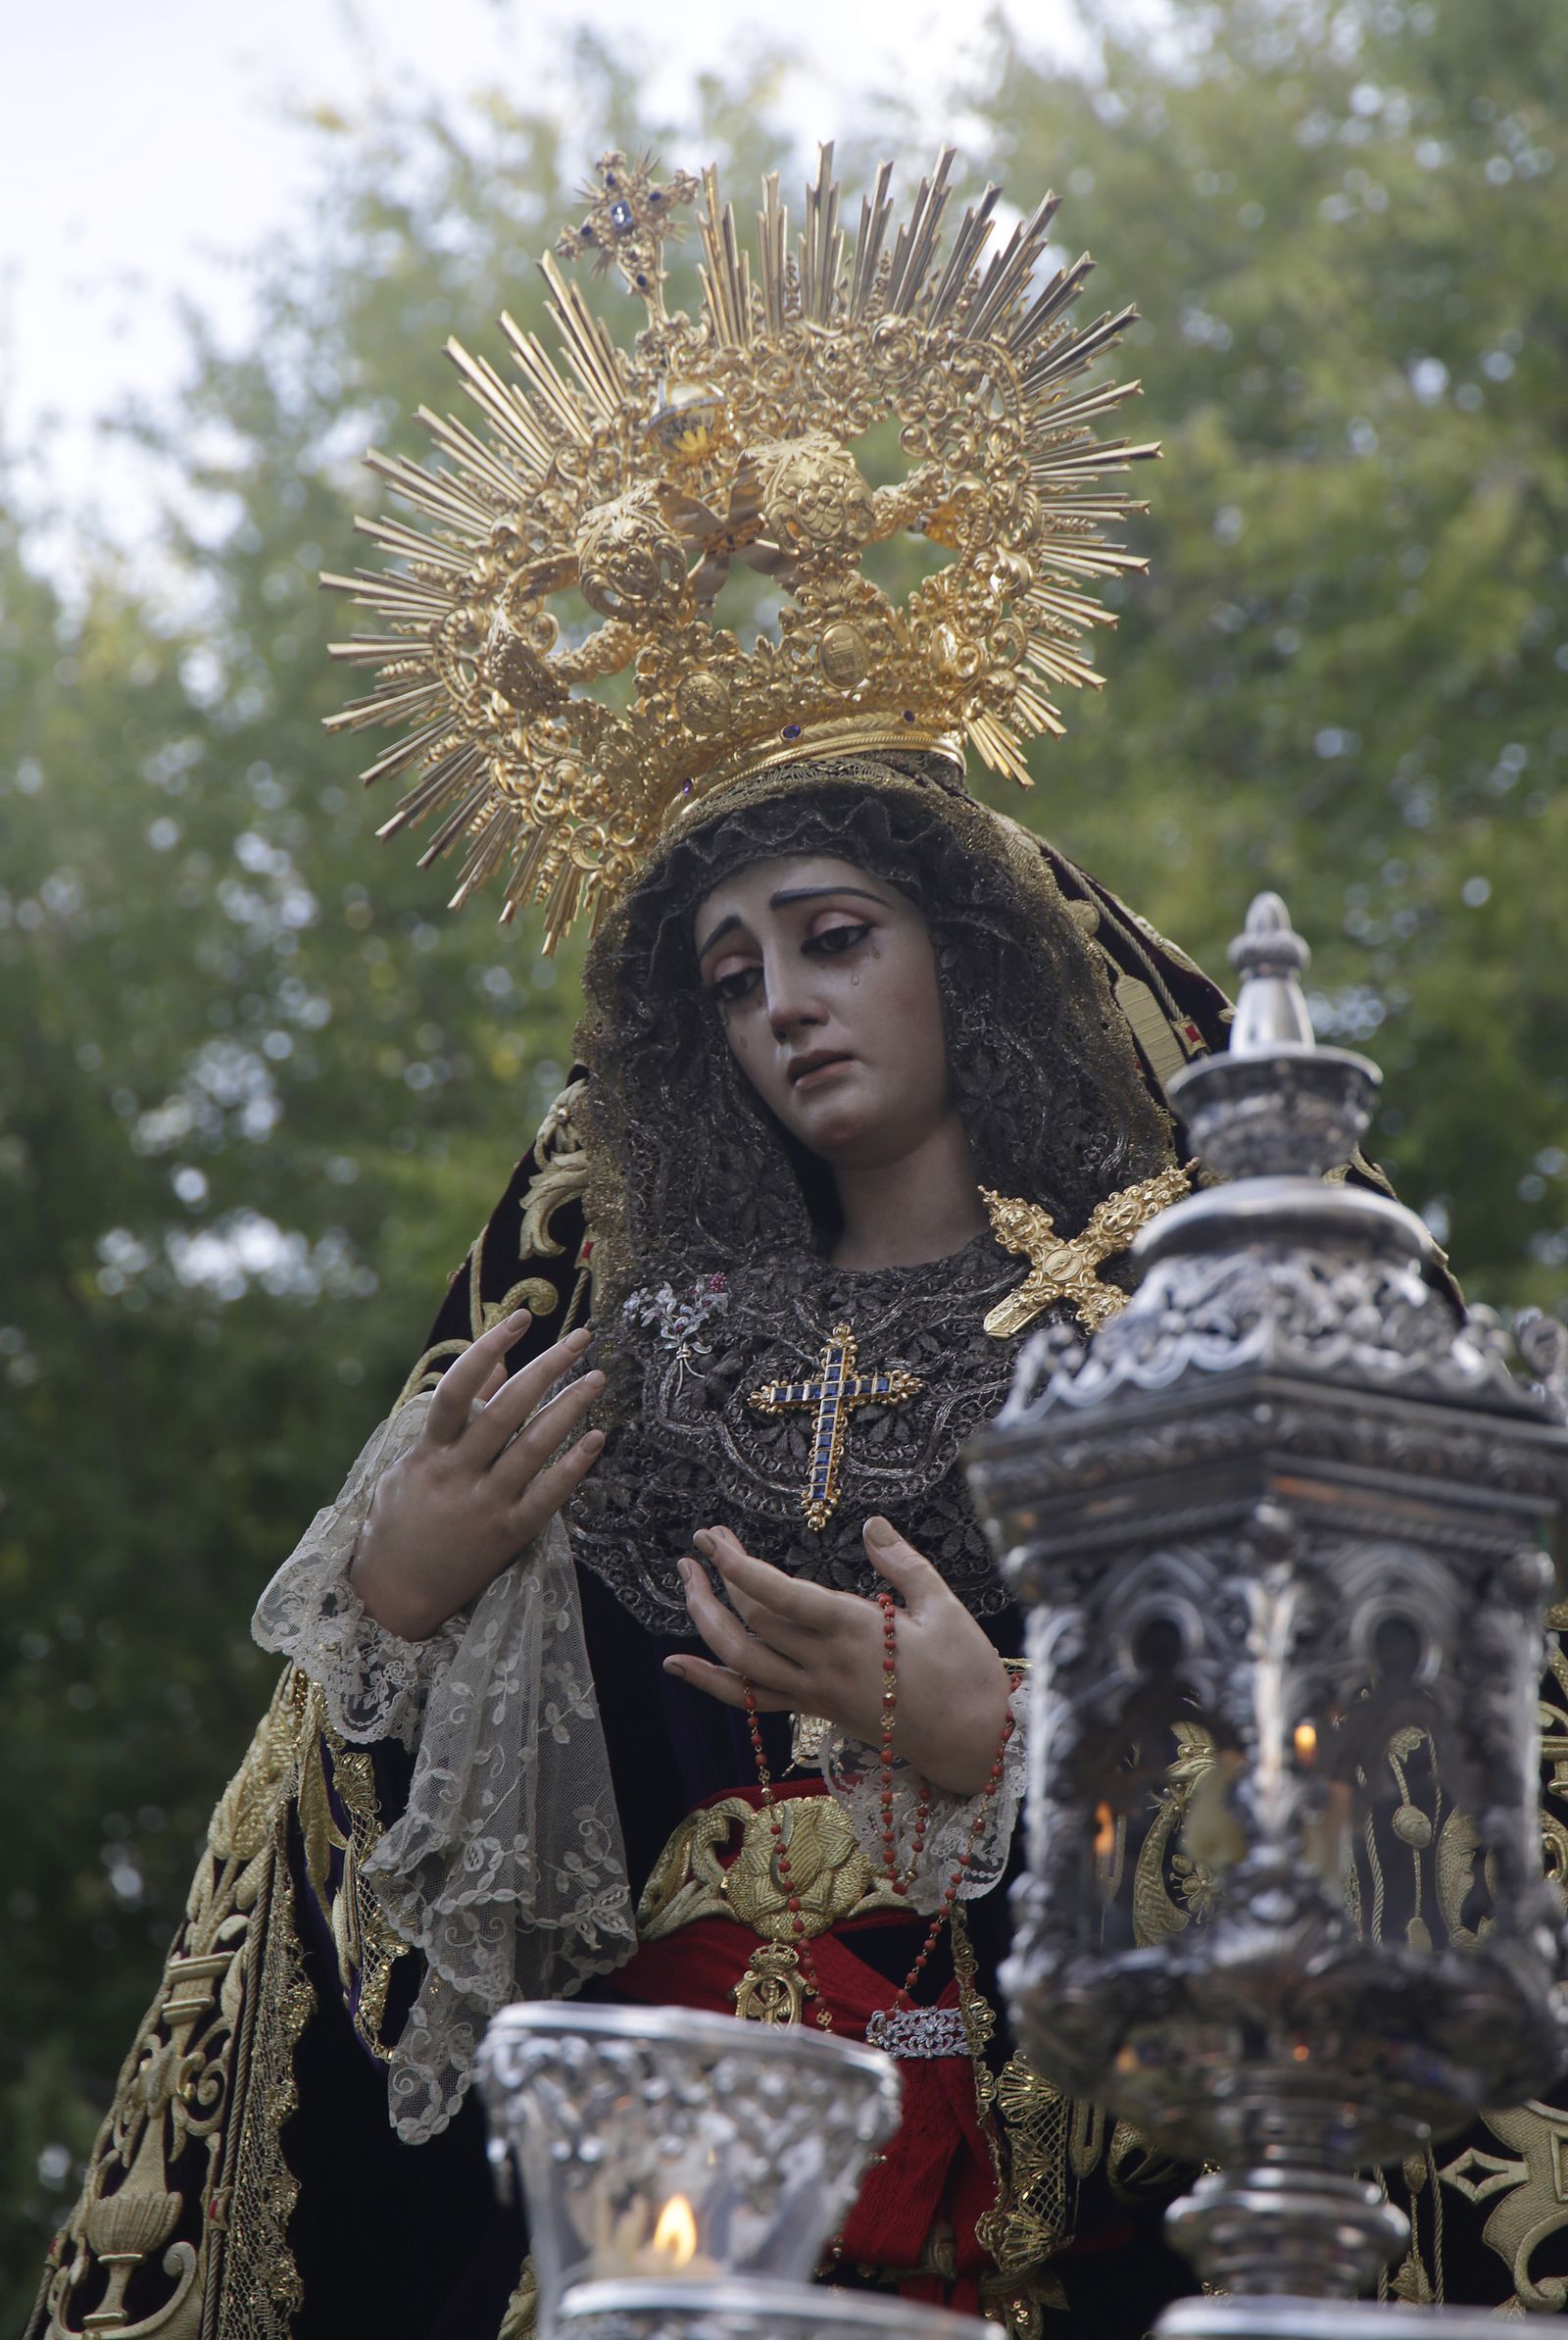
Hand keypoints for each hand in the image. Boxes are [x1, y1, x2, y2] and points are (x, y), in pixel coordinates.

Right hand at [350, 1311, 604, 1639]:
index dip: (489, 1347)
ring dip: (570, 1407)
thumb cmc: (400, 1520)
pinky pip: (547, 1496)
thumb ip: (459, 1414)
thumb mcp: (415, 1461)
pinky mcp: (507, 1536)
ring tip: (597, 1378)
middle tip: (582, 1338)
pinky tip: (596, 1438)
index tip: (520, 1318)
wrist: (392, 1595)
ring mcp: (483, 1506)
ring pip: (534, 1447)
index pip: (458, 1388)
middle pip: (508, 1408)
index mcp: (428, 1452)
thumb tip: (498, 1359)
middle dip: (548, 1367)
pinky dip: (573, 1466)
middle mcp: (457, 1474)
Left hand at [662, 1518, 1011, 1796]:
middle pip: (751, 1623)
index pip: (780, 1595)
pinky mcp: (817, 1711)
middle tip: (702, 1542)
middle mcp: (826, 1663)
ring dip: (706, 1621)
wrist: (975, 1745)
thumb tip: (870, 1523)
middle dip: (717, 1579)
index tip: (713, 1539)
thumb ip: (904, 1562)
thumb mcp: (946, 1606)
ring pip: (742, 1661)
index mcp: (856, 1630)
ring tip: (686, 1582)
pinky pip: (753, 1698)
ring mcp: (817, 1692)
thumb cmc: (968, 1673)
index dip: (739, 1565)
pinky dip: (711, 1681)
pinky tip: (678, 1665)